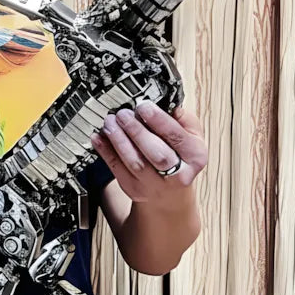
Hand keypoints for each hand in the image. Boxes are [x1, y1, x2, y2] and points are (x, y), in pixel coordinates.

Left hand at [91, 101, 207, 205]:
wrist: (169, 192)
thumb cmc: (179, 155)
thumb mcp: (190, 136)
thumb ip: (181, 119)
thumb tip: (165, 102)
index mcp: (195, 157)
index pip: (177, 137)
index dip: (159, 121)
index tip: (143, 106)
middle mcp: (178, 175)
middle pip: (156, 154)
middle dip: (136, 131)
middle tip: (123, 114)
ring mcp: (155, 186)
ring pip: (135, 162)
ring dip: (119, 140)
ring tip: (110, 123)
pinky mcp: (135, 190)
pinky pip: (117, 169)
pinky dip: (106, 152)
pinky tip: (99, 138)